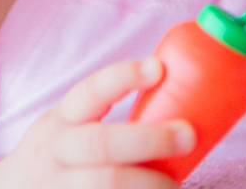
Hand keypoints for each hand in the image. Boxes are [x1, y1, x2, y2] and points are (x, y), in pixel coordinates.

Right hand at [0, 58, 195, 187]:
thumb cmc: (56, 154)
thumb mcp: (66, 125)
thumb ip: (104, 114)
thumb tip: (177, 90)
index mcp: (62, 121)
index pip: (90, 92)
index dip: (123, 77)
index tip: (158, 68)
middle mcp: (59, 152)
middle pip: (102, 143)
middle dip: (149, 138)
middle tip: (188, 134)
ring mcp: (61, 187)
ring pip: (106, 183)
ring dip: (148, 183)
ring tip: (175, 184)